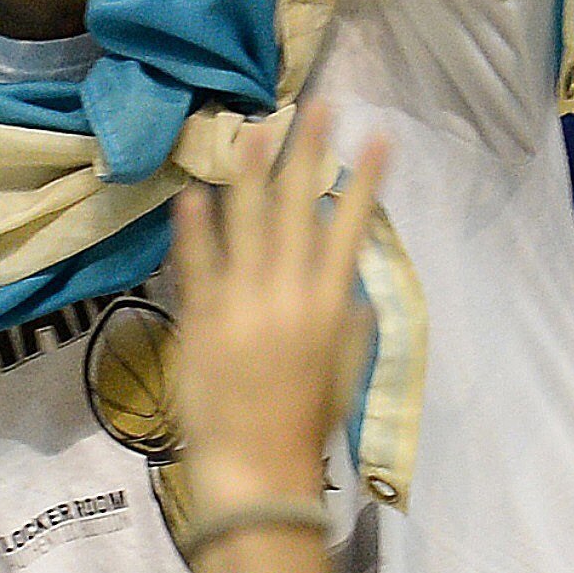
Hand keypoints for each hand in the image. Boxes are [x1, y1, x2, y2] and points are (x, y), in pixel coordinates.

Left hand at [169, 105, 387, 512]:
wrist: (255, 467)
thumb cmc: (305, 425)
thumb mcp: (343, 371)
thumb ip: (351, 324)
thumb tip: (356, 289)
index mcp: (332, 307)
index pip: (351, 228)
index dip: (366, 180)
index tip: (379, 136)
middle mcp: (287, 295)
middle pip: (298, 208)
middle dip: (308, 152)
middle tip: (317, 105)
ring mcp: (240, 304)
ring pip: (247, 223)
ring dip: (251, 172)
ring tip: (255, 128)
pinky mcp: (198, 319)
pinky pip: (195, 263)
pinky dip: (194, 227)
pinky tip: (194, 192)